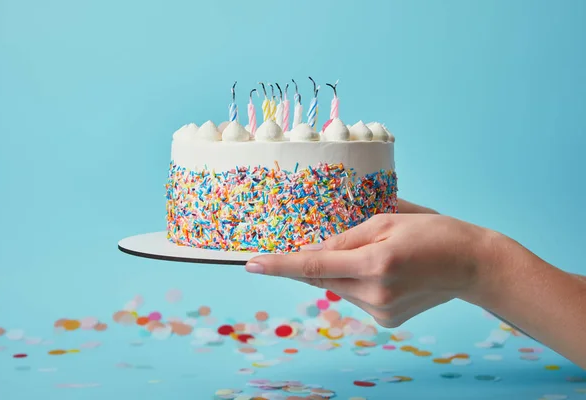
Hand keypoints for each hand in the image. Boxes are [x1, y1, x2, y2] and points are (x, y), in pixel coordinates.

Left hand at [245, 213, 493, 327]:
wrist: (473, 264)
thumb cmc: (434, 232)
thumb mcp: (388, 219)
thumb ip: (346, 237)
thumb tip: (313, 249)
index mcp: (375, 263)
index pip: (314, 264)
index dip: (280, 264)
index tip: (251, 264)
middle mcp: (375, 293)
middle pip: (323, 277)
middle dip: (313, 261)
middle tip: (321, 243)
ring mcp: (381, 312)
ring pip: (338, 287)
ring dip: (340, 270)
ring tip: (374, 254)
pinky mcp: (387, 321)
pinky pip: (356, 297)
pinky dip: (357, 282)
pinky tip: (384, 271)